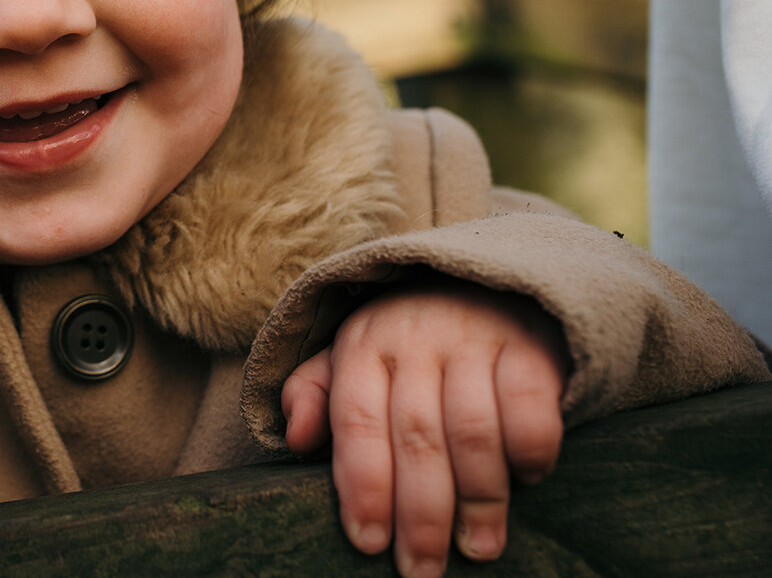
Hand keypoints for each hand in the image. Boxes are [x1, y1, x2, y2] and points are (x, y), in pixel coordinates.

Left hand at [281, 279, 567, 577]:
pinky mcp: (531, 345)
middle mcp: (416, 338)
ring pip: (473, 431)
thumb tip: (294, 439)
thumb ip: (316, 393)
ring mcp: (476, 338)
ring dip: (478, 500)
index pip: (357, 421)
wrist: (484, 278)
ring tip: (476, 548)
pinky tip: (527, 481)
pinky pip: (530, 406)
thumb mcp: (353, 354)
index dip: (362, 486)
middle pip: (415, 438)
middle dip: (418, 514)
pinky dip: (530, 449)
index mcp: (364, 344)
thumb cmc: (408, 339)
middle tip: (422, 570)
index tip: (367, 543)